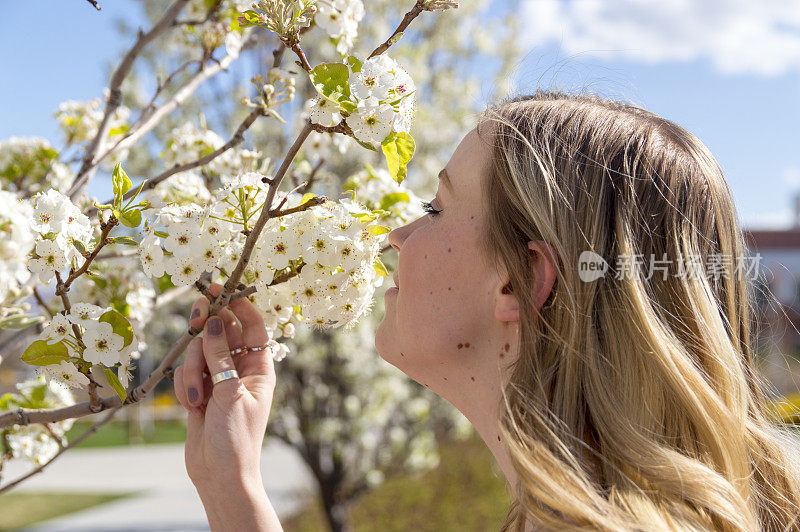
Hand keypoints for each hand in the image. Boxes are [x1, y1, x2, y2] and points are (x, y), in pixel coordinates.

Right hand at [173, 283, 276, 488]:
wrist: (219, 476)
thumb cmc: (235, 439)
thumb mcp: (230, 395)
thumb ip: (219, 357)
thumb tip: (214, 320)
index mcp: (259, 368)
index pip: (252, 326)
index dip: (238, 305)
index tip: (220, 288)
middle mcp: (239, 369)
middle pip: (221, 332)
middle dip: (207, 329)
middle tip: (196, 316)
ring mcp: (217, 379)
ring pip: (198, 353)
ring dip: (193, 371)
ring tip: (198, 399)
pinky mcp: (198, 391)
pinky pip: (185, 374)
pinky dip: (184, 387)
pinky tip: (190, 408)